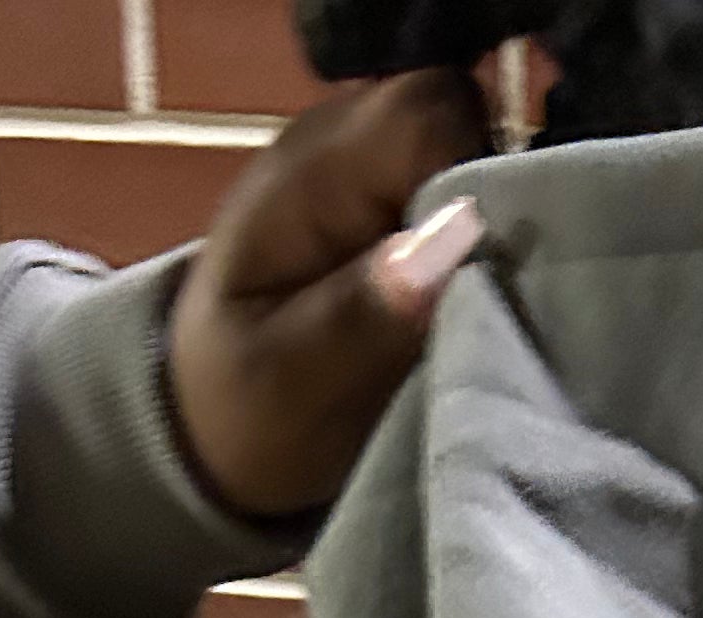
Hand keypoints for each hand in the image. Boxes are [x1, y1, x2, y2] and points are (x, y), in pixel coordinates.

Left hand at [166, 70, 492, 525]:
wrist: (212, 423)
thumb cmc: (244, 410)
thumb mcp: (289, 383)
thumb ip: (362, 314)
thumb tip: (449, 245)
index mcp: (308, 176)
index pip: (427, 115)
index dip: (476, 177)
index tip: (483, 266)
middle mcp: (340, 146)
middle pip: (457, 109)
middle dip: (489, 190)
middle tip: (483, 287)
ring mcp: (365, 166)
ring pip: (468, 141)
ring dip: (488, 216)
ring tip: (473, 297)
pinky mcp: (390, 196)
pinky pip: (459, 180)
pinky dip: (478, 231)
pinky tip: (466, 291)